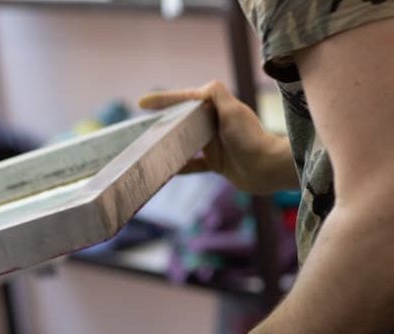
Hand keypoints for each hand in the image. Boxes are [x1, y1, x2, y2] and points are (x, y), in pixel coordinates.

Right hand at [140, 81, 292, 193]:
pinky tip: (165, 170)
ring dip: (169, 144)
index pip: (186, 99)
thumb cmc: (250, 139)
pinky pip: (193, 165)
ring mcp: (215, 145)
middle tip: (142, 125)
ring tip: (150, 146)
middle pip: (184, 120)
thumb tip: (201, 87)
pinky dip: (180, 167)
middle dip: (164, 121)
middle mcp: (215, 125)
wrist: (268, 169)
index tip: (142, 103)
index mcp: (217, 110)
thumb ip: (217, 94)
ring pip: (185, 142)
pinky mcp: (217, 163)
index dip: (165, 99)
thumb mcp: (233, 111)